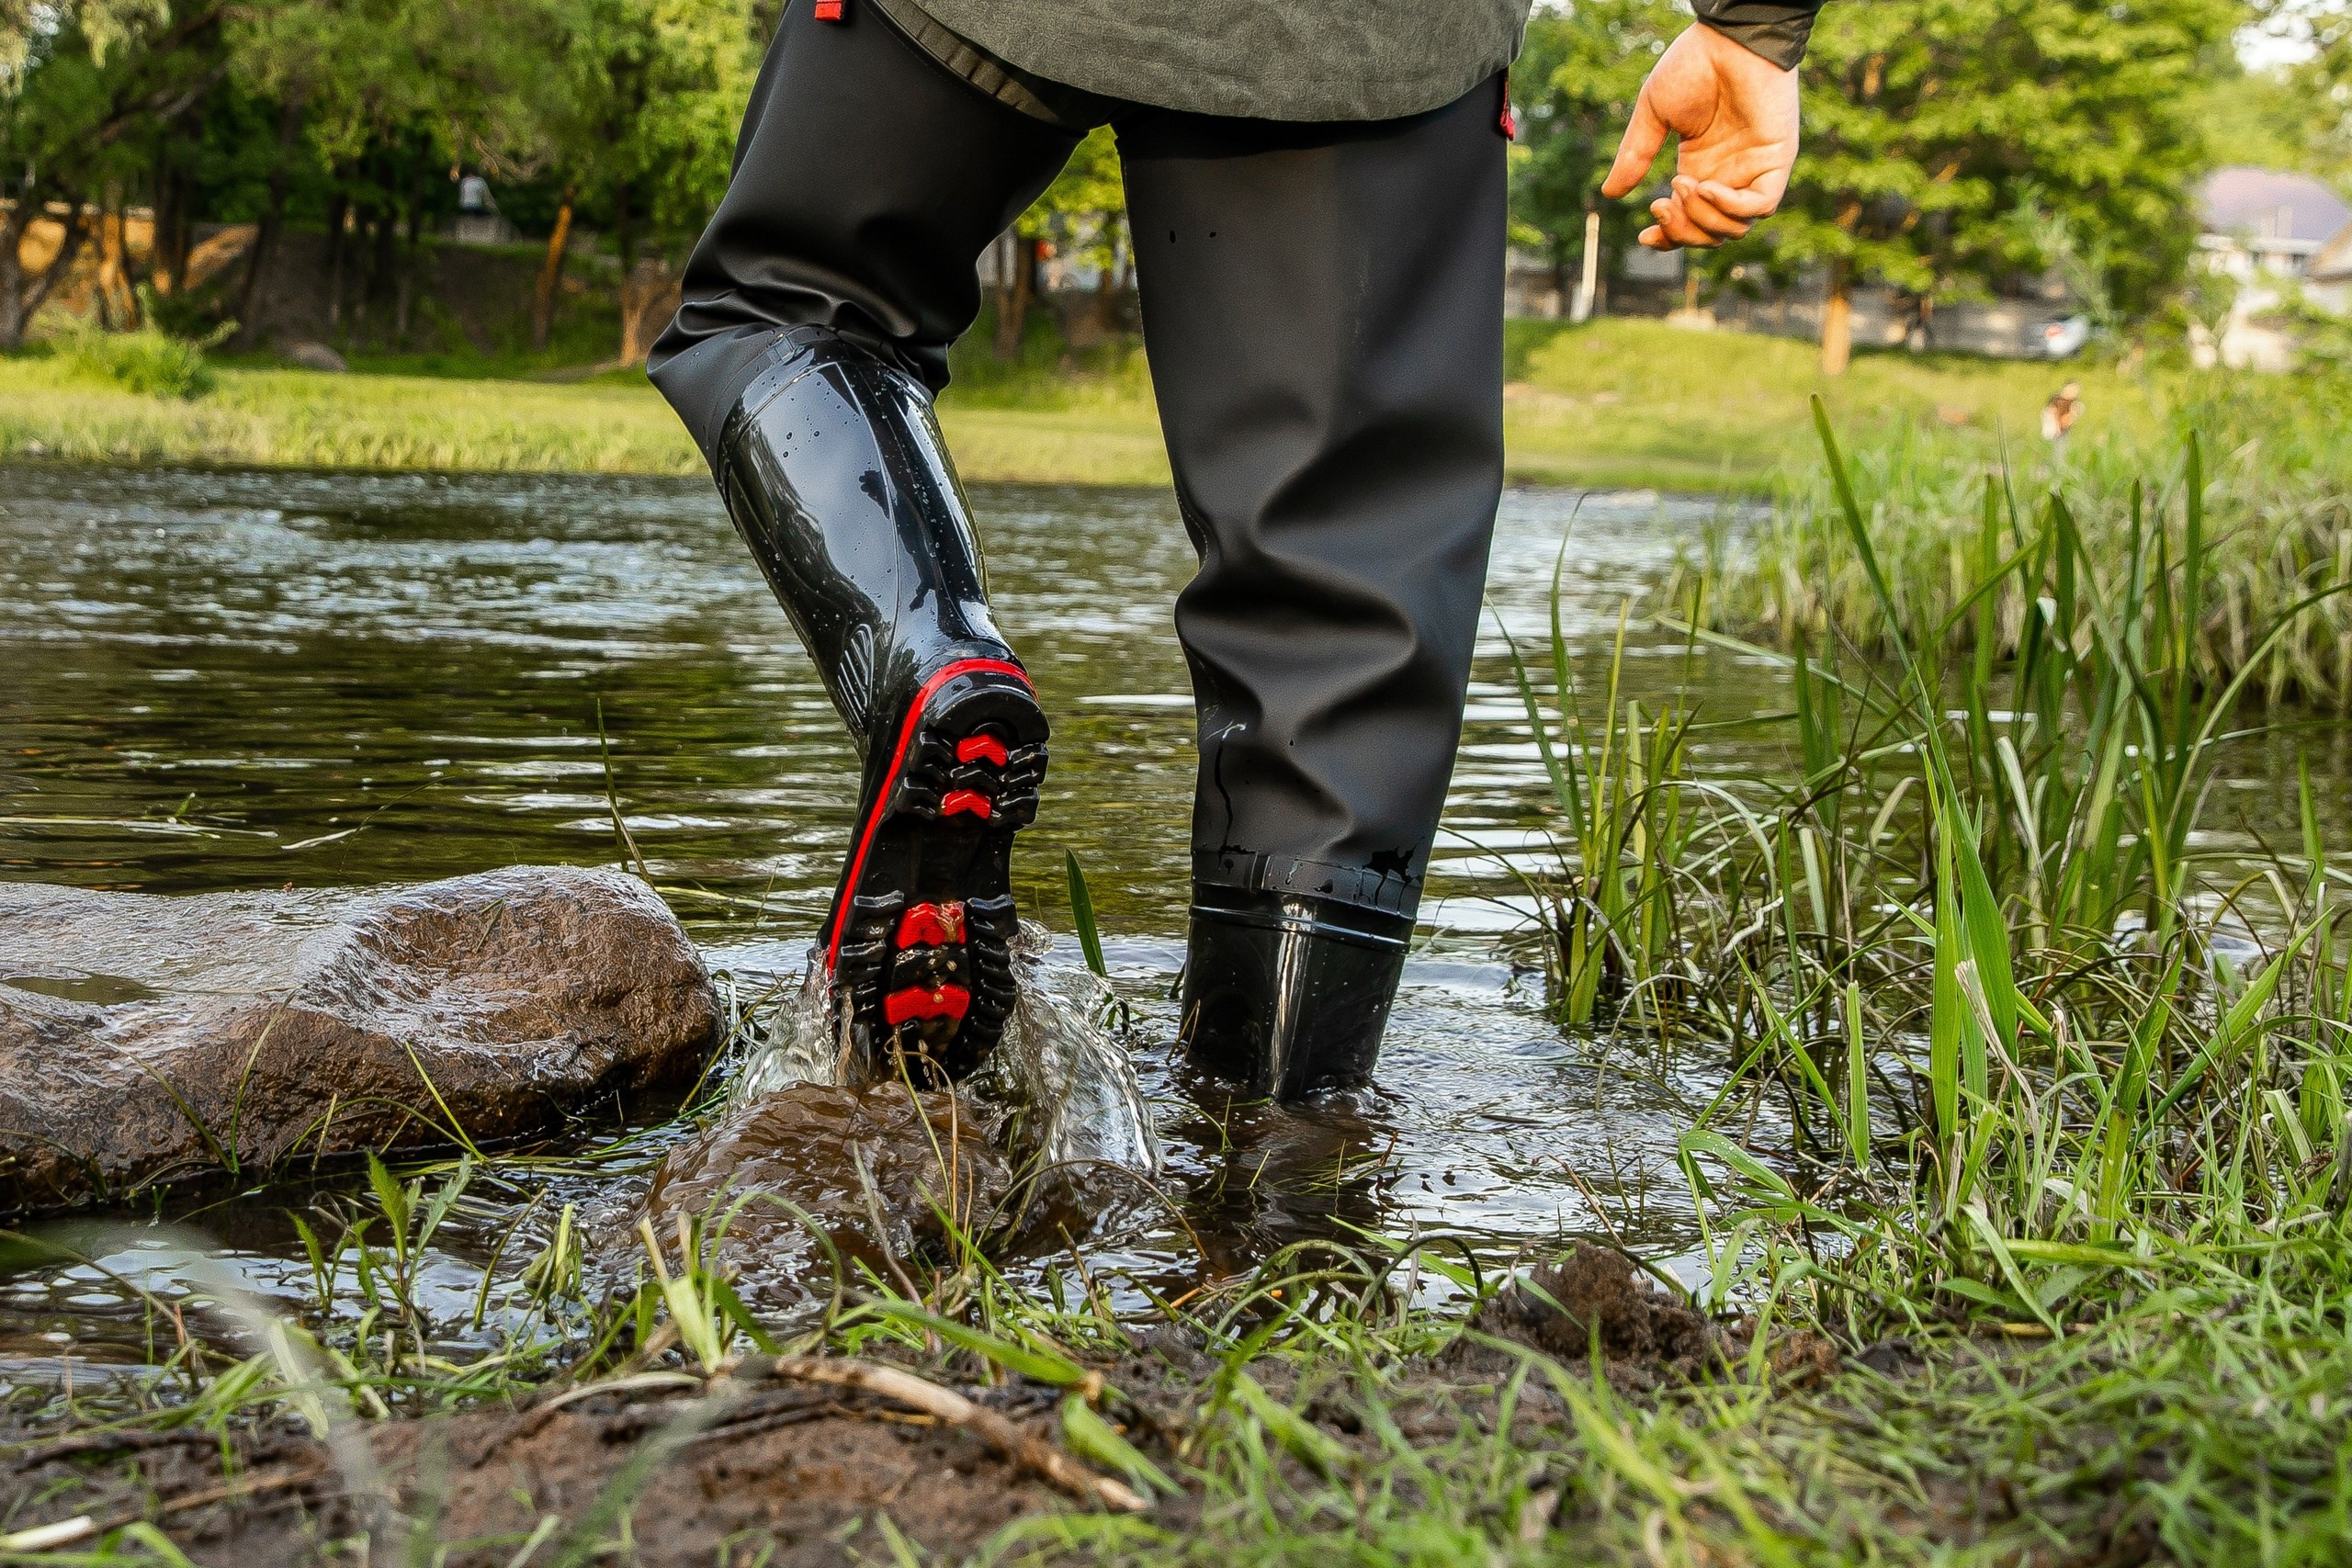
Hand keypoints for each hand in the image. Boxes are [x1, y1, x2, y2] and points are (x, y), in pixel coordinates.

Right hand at [1600, 22, 1800, 251]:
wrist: (1729, 37)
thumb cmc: (1693, 65)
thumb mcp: (1654, 115)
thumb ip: (1635, 155)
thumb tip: (1610, 194)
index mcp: (1700, 168)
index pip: (1689, 223)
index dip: (1668, 238)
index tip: (1644, 236)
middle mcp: (1727, 175)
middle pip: (1710, 235)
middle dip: (1682, 231)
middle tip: (1662, 202)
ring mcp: (1753, 170)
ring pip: (1735, 229)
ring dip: (1702, 219)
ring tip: (1682, 183)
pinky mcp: (1776, 160)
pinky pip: (1760, 206)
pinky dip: (1730, 207)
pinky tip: (1705, 186)